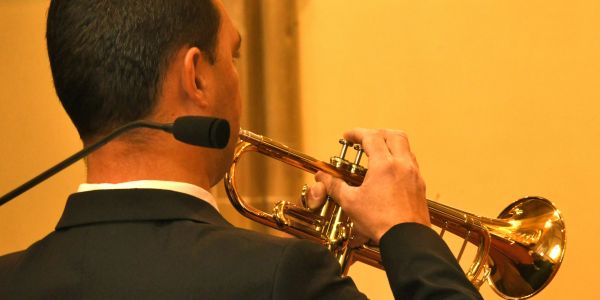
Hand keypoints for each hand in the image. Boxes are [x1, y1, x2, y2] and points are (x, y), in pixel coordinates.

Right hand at [306, 129, 429, 243]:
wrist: (406, 239)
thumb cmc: (381, 222)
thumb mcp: (351, 202)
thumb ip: (335, 186)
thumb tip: (322, 177)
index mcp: (384, 165)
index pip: (371, 137)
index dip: (357, 133)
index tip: (348, 136)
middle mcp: (402, 165)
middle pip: (393, 135)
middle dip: (377, 133)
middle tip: (364, 139)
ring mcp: (414, 174)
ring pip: (406, 147)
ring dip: (390, 145)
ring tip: (377, 153)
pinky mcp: (420, 185)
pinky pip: (411, 162)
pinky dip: (399, 159)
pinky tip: (390, 171)